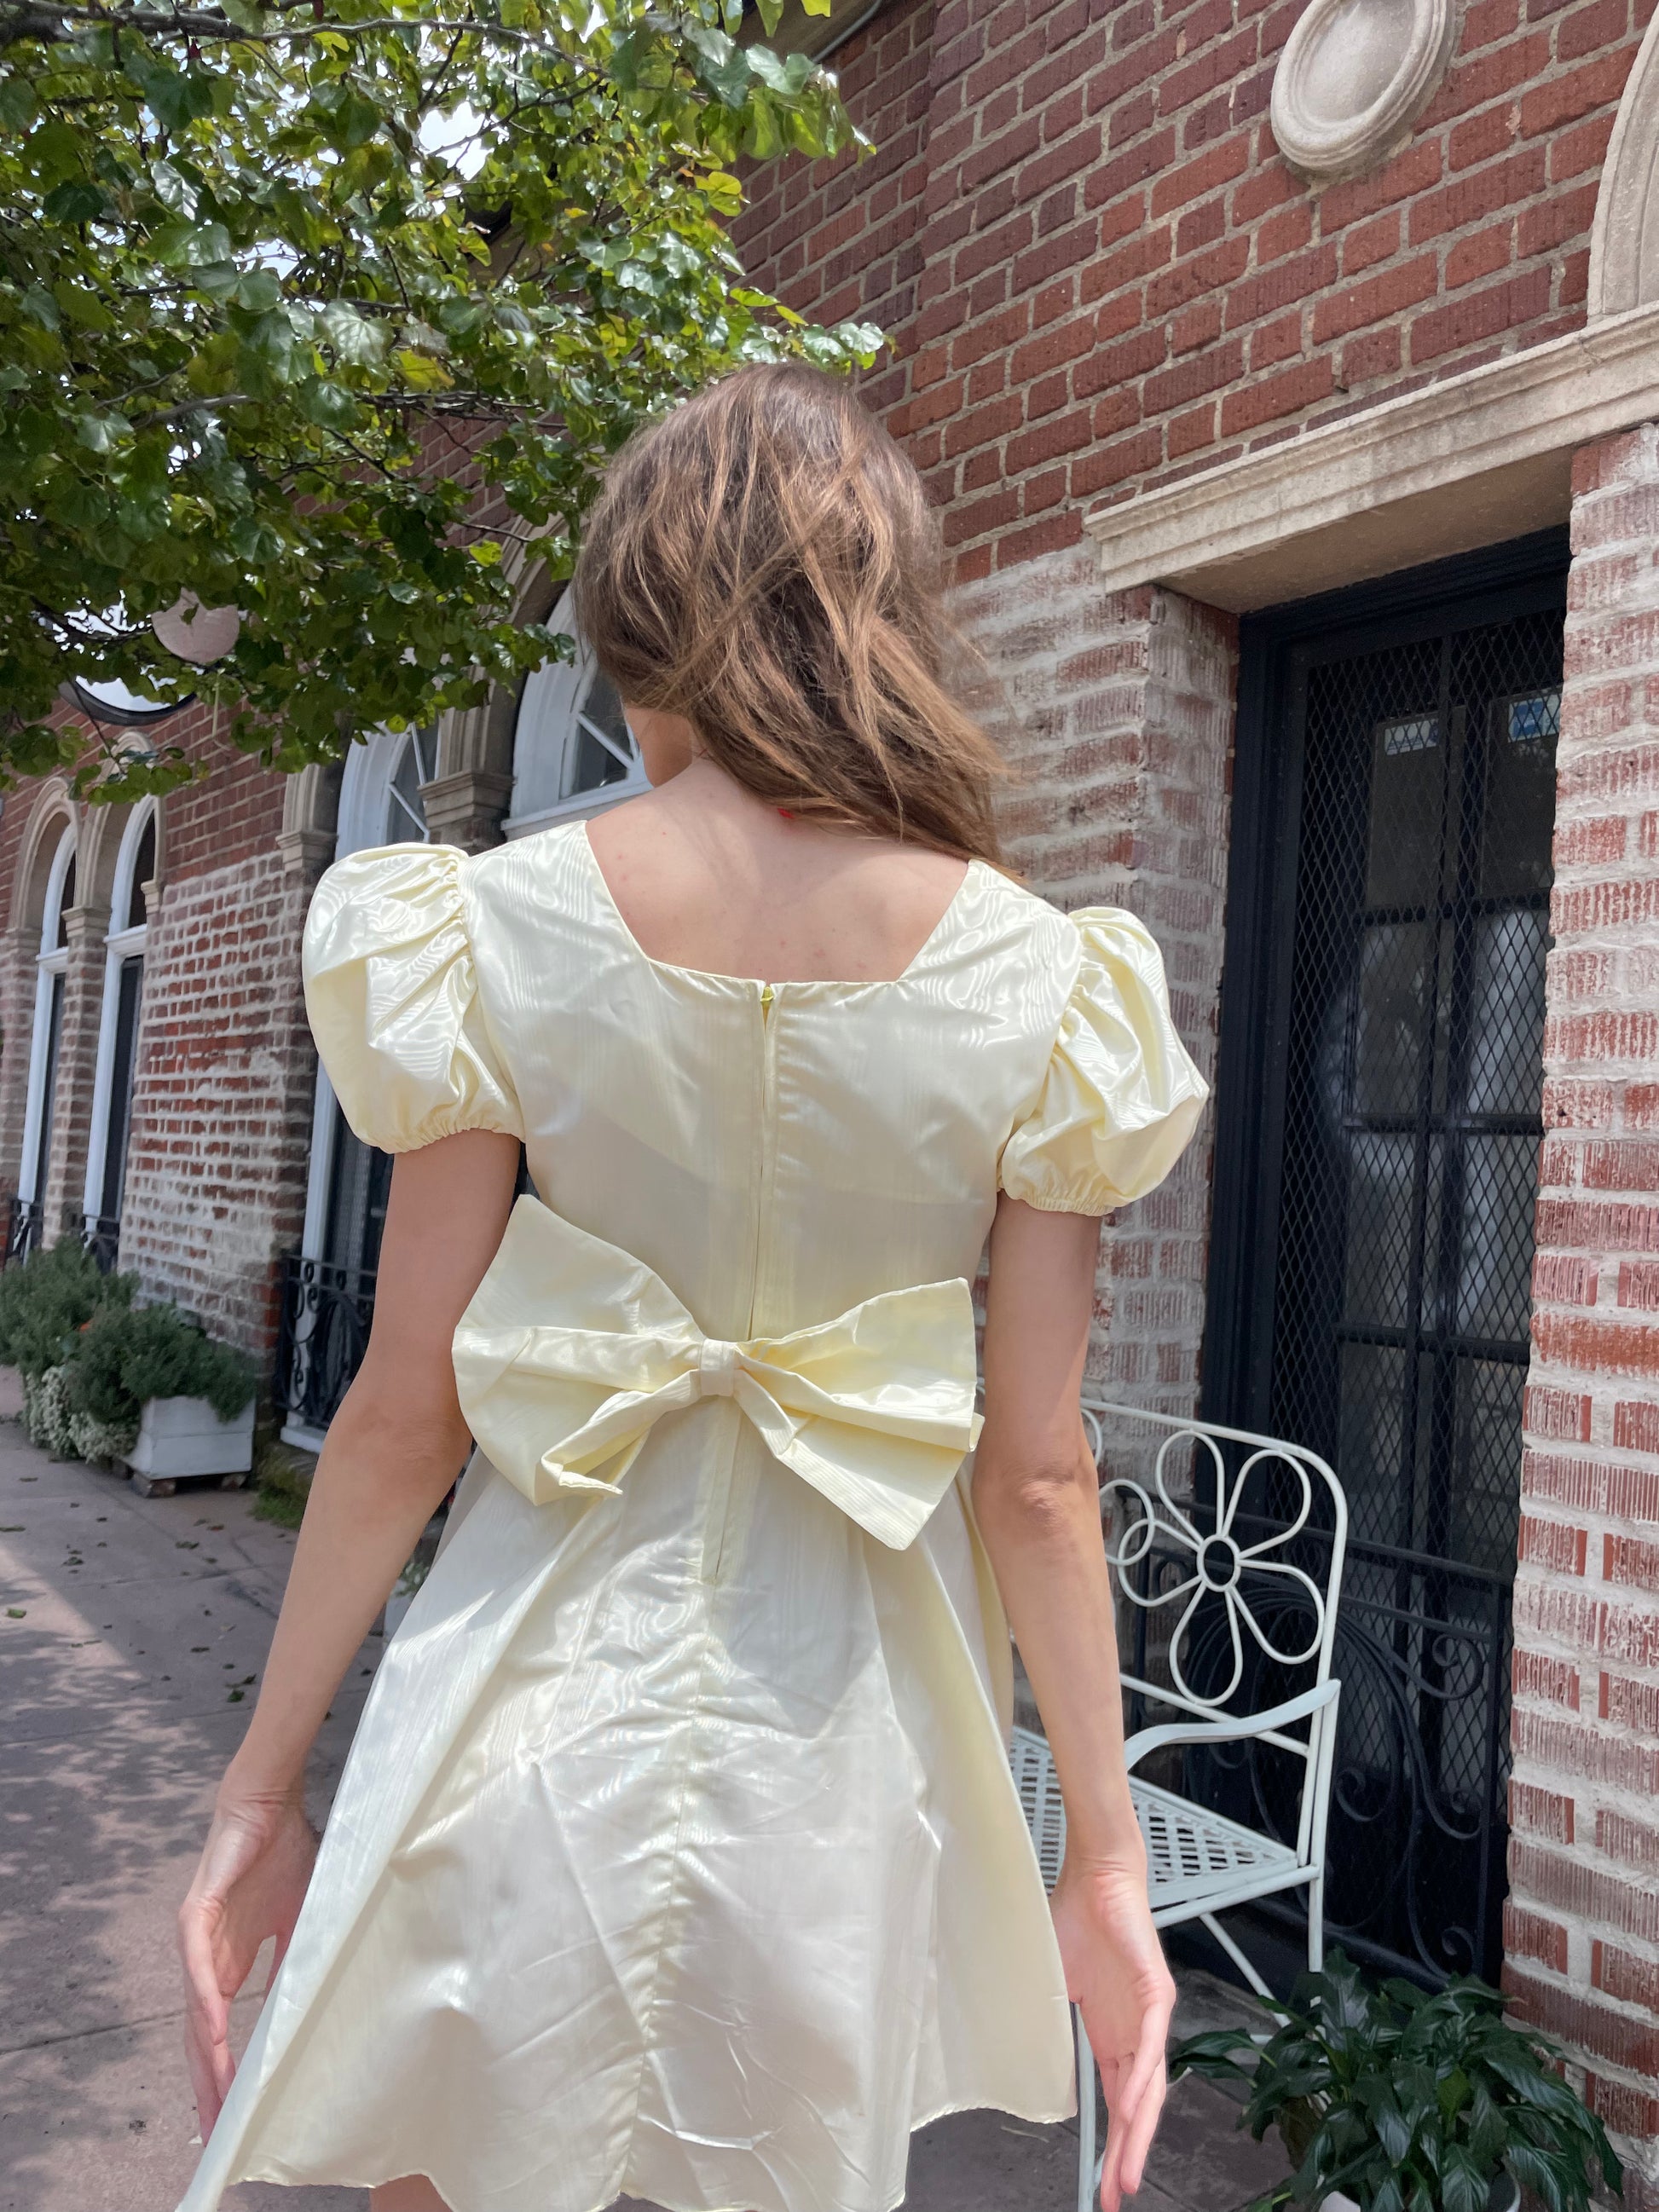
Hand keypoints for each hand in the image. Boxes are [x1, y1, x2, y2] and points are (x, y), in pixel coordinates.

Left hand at [178, 1780, 318, 2138]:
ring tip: (216, 2099)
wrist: (269, 1801)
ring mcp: (197, 1939)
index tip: (236, 2115)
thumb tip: (305, 2009)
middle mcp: (207, 1958)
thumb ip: (294, 1961)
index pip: (219, 2031)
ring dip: (204, 2059)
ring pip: (193, 2012)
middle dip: (207, 2085)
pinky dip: (205, 2003)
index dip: (224, 2073)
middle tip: (216, 2134)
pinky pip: (199, 1968)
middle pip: (199, 2035)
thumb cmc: (284, 1851)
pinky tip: (213, 2034)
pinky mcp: (196, 1914)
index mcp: (229, 1961)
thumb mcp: (301, 1918)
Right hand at [1050, 1855, 1175, 2211]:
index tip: (1102, 2182)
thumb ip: (1045, 2020)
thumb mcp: (1051, 1984)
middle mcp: (1136, 2031)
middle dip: (1127, 2154)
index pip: (1116, 2099)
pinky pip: (1152, 2044)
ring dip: (1139, 2131)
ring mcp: (1150, 2014)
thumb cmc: (1073, 1921)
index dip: (1111, 2142)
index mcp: (1112, 2033)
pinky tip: (1133, 2110)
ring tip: (1127, 2169)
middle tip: (1116, 2194)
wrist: (1094, 1875)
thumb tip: (1014, 2049)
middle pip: (1136, 2105)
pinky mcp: (1158, 1991)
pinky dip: (1143, 2079)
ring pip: (1149, 2084)